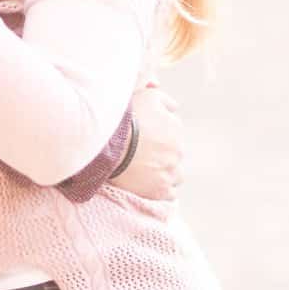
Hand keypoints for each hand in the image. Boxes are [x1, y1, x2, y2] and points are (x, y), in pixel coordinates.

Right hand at [111, 83, 184, 201]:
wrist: (110, 144)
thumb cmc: (127, 118)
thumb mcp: (147, 96)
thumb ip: (165, 99)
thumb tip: (175, 108)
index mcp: (176, 128)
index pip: (173, 131)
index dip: (158, 134)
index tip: (145, 136)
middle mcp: (178, 151)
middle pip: (174, 153)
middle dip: (162, 153)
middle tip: (142, 153)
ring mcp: (170, 172)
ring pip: (175, 174)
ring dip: (166, 172)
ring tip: (146, 170)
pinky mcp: (161, 190)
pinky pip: (170, 193)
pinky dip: (162, 189)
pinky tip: (149, 184)